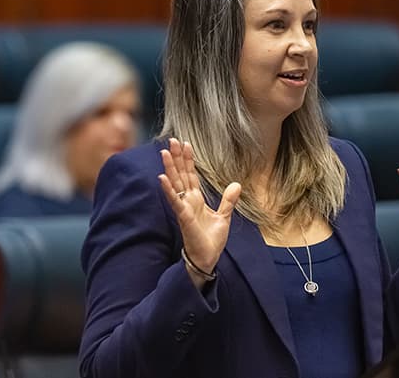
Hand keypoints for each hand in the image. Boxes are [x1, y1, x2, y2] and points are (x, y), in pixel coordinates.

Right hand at [158, 138, 240, 284]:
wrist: (207, 258)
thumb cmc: (211, 240)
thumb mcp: (224, 216)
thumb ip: (228, 200)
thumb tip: (236, 184)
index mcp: (196, 199)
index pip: (190, 175)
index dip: (188, 160)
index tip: (185, 144)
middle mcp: (187, 201)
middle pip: (181, 175)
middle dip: (177, 157)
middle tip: (172, 139)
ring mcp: (184, 207)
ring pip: (175, 183)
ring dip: (170, 168)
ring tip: (165, 152)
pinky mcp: (183, 216)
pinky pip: (174, 200)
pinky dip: (168, 189)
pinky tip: (162, 177)